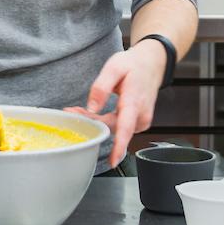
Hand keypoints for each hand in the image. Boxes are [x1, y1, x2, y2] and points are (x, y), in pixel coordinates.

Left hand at [64, 40, 167, 167]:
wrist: (152, 64)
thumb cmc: (133, 65)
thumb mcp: (114, 67)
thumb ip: (102, 87)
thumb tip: (92, 108)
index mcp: (135, 102)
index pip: (126, 128)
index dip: (119, 146)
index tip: (113, 161)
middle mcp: (141, 115)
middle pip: (113, 128)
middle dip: (91, 123)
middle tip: (71, 112)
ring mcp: (141, 120)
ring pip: (114, 128)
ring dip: (96, 122)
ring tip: (78, 110)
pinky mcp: (138, 122)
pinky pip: (119, 126)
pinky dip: (104, 121)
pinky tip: (92, 113)